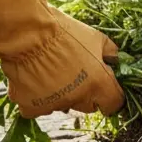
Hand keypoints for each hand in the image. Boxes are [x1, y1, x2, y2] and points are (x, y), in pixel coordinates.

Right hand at [3, 11, 124, 117]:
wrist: (27, 32)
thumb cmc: (63, 32)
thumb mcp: (95, 37)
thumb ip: (110, 52)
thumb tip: (115, 60)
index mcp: (99, 83)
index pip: (113, 104)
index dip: (110, 96)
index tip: (105, 90)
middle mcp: (79, 98)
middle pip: (88, 105)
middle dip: (86, 93)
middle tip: (74, 74)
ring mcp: (54, 104)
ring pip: (63, 105)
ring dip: (61, 95)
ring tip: (51, 73)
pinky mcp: (31, 106)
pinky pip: (38, 109)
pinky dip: (37, 99)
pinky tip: (34, 82)